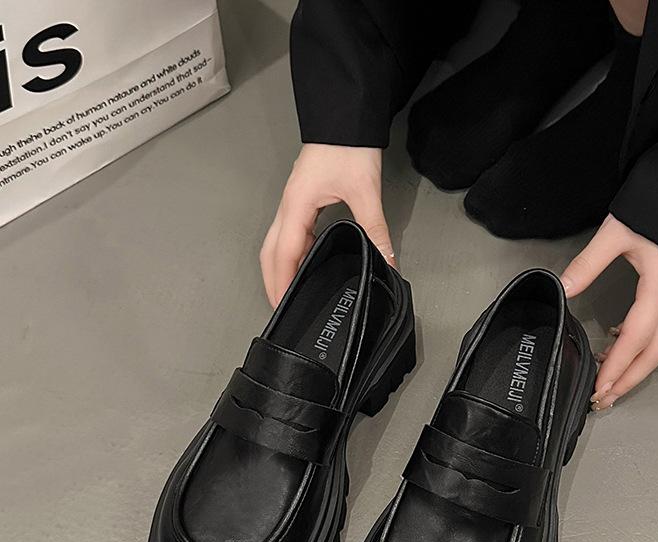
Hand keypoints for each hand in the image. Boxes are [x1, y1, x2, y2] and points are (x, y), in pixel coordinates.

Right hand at [260, 144, 394, 306]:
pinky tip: (303, 265)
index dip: (282, 282)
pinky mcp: (301, 200)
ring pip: (275, 244)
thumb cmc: (348, 146)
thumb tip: (386, 260)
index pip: (283, 254)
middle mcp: (288, 206)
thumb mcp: (365, 191)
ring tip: (290, 294)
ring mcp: (292, 203)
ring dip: (279, 269)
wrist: (344, 116)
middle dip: (273, 282)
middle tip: (283, 309)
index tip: (283, 306)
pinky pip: (287, 234)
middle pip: (270, 253)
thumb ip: (375, 229)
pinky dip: (289, 255)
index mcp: (297, 205)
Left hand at [561, 214, 657, 409]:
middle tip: (605, 397)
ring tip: (612, 377)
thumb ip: (588, 263)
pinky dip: (650, 345)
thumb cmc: (657, 207)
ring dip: (640, 367)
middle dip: (629, 380)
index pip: (637, 338)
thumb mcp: (616, 231)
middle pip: (655, 353)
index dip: (617, 367)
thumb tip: (564, 288)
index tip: (600, 387)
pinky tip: (626, 342)